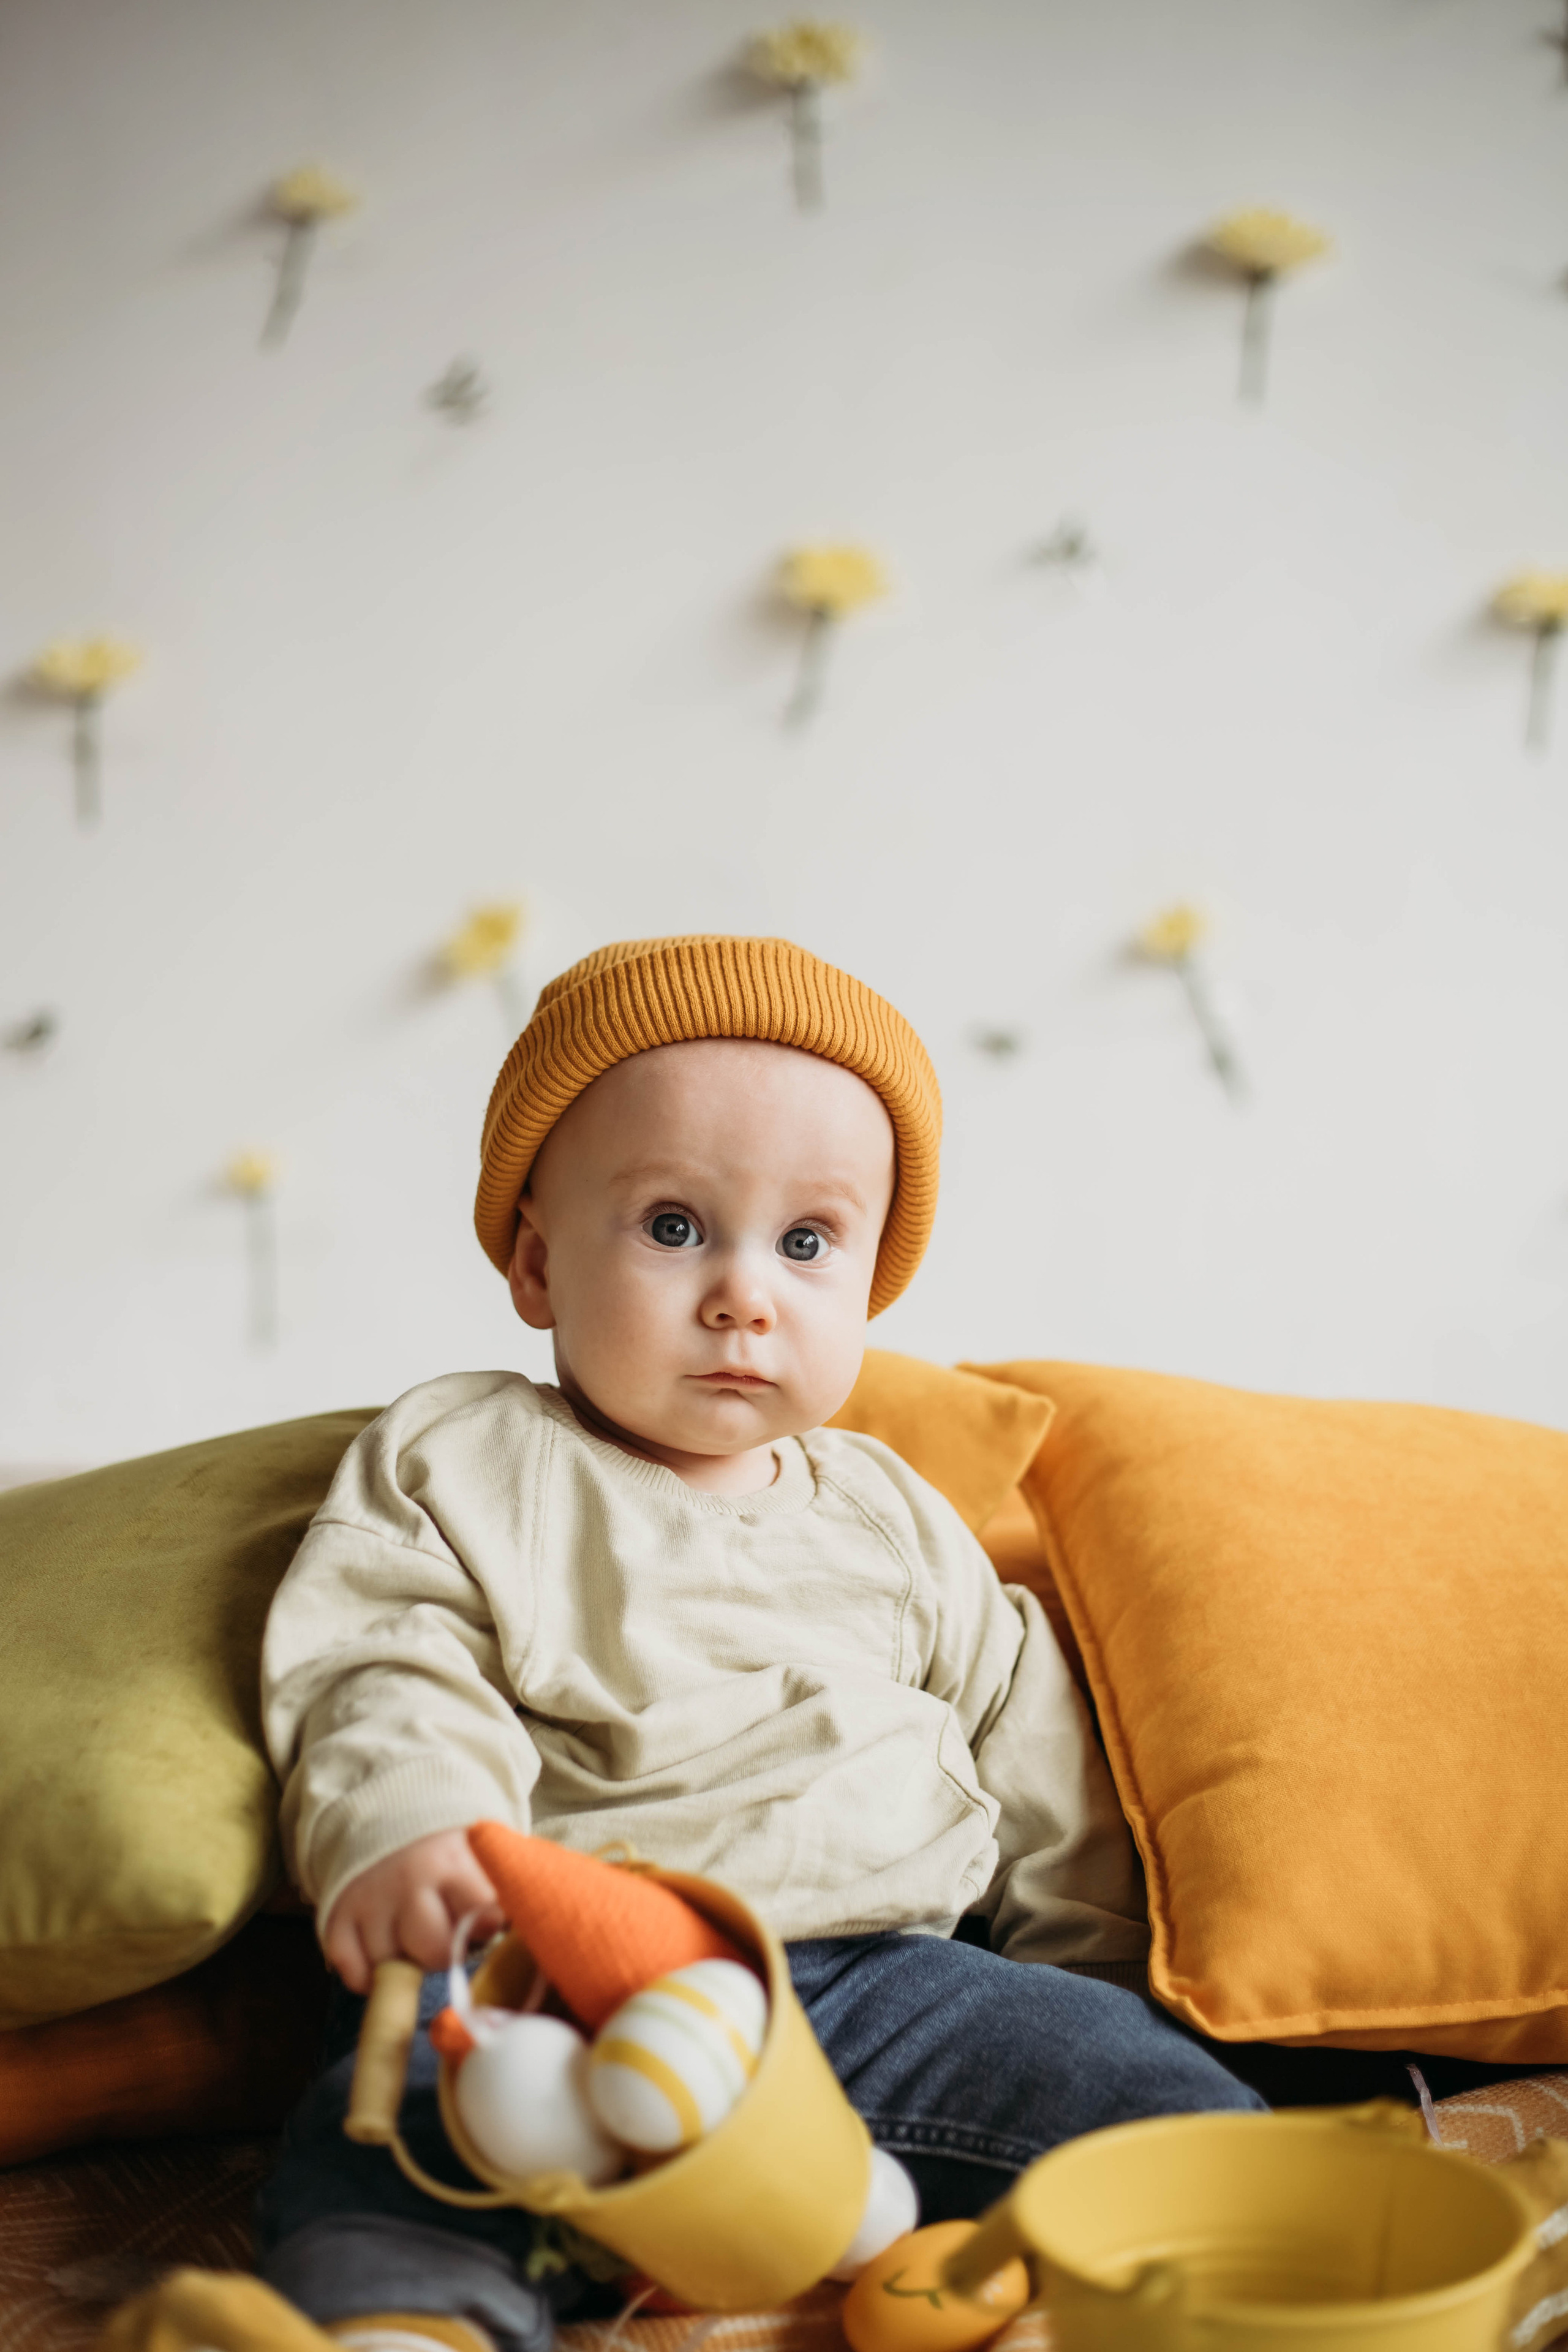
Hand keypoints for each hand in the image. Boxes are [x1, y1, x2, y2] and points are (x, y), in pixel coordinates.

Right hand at [322, 1827, 503, 1992]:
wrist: (393, 1813)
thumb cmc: (450, 1853)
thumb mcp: (481, 1857)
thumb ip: (502, 1893)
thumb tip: (524, 1946)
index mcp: (453, 1862)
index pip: (482, 1918)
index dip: (487, 1931)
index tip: (486, 1926)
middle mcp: (408, 1880)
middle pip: (435, 1951)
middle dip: (446, 1954)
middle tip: (447, 1936)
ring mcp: (370, 1900)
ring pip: (392, 1966)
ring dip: (406, 1964)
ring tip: (415, 1936)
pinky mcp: (338, 1917)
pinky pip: (353, 1972)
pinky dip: (369, 1977)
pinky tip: (386, 1954)